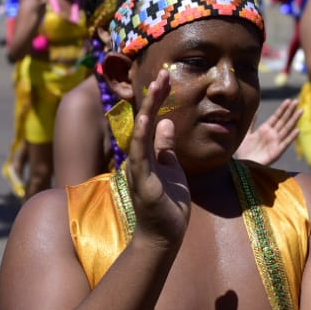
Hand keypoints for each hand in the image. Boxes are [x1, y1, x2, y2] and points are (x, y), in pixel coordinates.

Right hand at [124, 69, 190, 247]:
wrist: (164, 237)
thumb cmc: (167, 205)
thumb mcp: (172, 169)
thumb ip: (165, 147)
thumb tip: (166, 122)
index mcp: (146, 155)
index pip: (151, 119)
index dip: (157, 98)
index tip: (166, 76)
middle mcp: (138, 158)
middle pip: (144, 120)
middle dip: (154, 95)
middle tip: (164, 72)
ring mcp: (139, 170)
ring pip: (141, 133)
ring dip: (148, 108)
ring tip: (157, 85)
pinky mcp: (144, 183)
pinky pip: (142, 155)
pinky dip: (143, 135)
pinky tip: (148, 117)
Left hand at [236, 98, 302, 165]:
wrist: (242, 164)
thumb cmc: (243, 151)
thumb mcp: (246, 134)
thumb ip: (251, 123)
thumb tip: (255, 110)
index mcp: (265, 129)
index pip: (276, 116)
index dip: (283, 109)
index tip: (288, 100)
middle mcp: (272, 135)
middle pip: (283, 120)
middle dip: (290, 111)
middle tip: (297, 101)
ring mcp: (275, 143)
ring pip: (287, 129)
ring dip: (294, 120)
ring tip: (301, 111)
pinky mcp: (277, 152)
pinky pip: (285, 143)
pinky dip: (292, 137)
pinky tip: (298, 130)